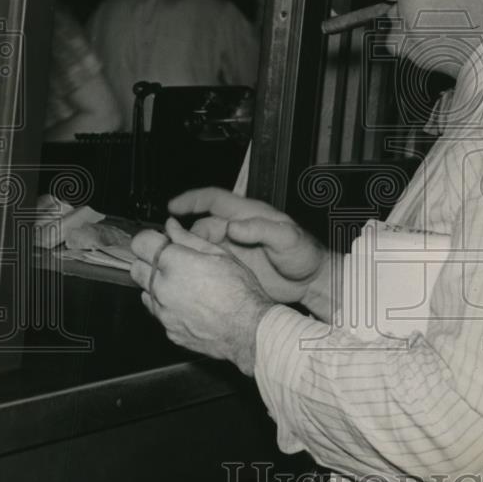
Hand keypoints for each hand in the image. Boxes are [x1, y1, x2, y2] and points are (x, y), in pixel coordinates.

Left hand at [130, 220, 272, 374]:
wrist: (249, 329)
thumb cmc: (240, 291)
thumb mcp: (220, 255)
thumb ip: (189, 239)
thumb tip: (171, 226)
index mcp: (175, 264)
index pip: (140, 243)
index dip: (150, 238)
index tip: (161, 241)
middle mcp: (163, 288)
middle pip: (136, 268)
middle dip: (148, 261)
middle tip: (170, 261)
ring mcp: (164, 312)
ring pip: (144, 291)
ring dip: (156, 284)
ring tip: (182, 284)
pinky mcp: (169, 330)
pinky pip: (158, 313)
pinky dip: (166, 306)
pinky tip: (188, 304)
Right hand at [167, 187, 330, 311]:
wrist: (311, 281)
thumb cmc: (304, 254)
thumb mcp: (287, 238)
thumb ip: (262, 230)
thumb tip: (233, 227)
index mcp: (247, 215)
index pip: (213, 200)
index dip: (192, 200)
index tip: (172, 207)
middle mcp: (237, 229)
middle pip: (202, 227)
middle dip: (186, 235)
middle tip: (176, 250)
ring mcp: (234, 248)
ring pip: (203, 246)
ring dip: (190, 253)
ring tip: (180, 265)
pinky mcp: (234, 266)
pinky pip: (210, 263)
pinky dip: (199, 267)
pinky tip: (192, 277)